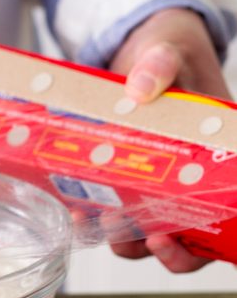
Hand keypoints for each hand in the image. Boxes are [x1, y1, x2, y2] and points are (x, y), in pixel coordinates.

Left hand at [107, 8, 231, 272]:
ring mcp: (161, 181)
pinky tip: (76, 211)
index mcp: (217, 154)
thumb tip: (141, 88)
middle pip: (192, 234)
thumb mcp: (168, 53)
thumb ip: (159, 66)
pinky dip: (99, 216)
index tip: (171, 235)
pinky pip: (118, 209)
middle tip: (143, 238)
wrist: (141, 50)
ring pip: (152, 230)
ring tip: (94, 223)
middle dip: (166, 248)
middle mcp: (193, 176)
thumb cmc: (169, 54)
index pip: (225, 209)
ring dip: (126, 238)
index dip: (205, 237)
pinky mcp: (127, 179)